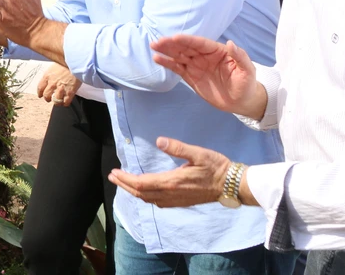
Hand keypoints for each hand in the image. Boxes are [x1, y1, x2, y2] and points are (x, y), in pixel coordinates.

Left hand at [37, 64, 81, 106]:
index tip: (40, 95)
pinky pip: (66, 102)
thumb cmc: (65, 62)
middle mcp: (52, 84)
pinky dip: (65, 103)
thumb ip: (50, 74)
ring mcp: (61, 89)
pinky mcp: (70, 92)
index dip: (40, 93)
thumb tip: (49, 78)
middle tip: (49, 99)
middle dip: (47, 98)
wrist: (76, 62)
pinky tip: (65, 101)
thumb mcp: (54, 66)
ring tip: (58, 101)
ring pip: (56, 101)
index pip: (40, 88)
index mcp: (47, 76)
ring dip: (57, 102)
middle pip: (46, 96)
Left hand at [109, 137, 231, 207]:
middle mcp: (170, 194)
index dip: (125, 179)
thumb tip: (159, 141)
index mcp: (172, 182)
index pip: (141, 183)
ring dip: (133, 191)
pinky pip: (157, 202)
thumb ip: (178, 148)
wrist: (231, 185)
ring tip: (123, 182)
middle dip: (124, 185)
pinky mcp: (180, 203)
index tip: (115, 172)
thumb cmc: (216, 167)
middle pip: (140, 193)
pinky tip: (143, 191)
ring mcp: (175, 201)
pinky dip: (145, 197)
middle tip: (112, 176)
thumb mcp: (198, 153)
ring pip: (148, 199)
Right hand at [150, 35, 266, 119]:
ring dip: (166, 51)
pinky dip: (167, 63)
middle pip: (186, 48)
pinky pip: (177, 68)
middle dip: (172, 44)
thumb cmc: (247, 84)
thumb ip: (240, 57)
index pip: (200, 43)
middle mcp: (204, 56)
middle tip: (158, 41)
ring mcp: (196, 66)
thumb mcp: (247, 71)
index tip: (175, 37)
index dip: (188, 40)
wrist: (242, 101)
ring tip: (154, 46)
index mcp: (217, 51)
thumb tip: (231, 43)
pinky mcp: (191, 77)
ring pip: (179, 56)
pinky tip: (157, 59)